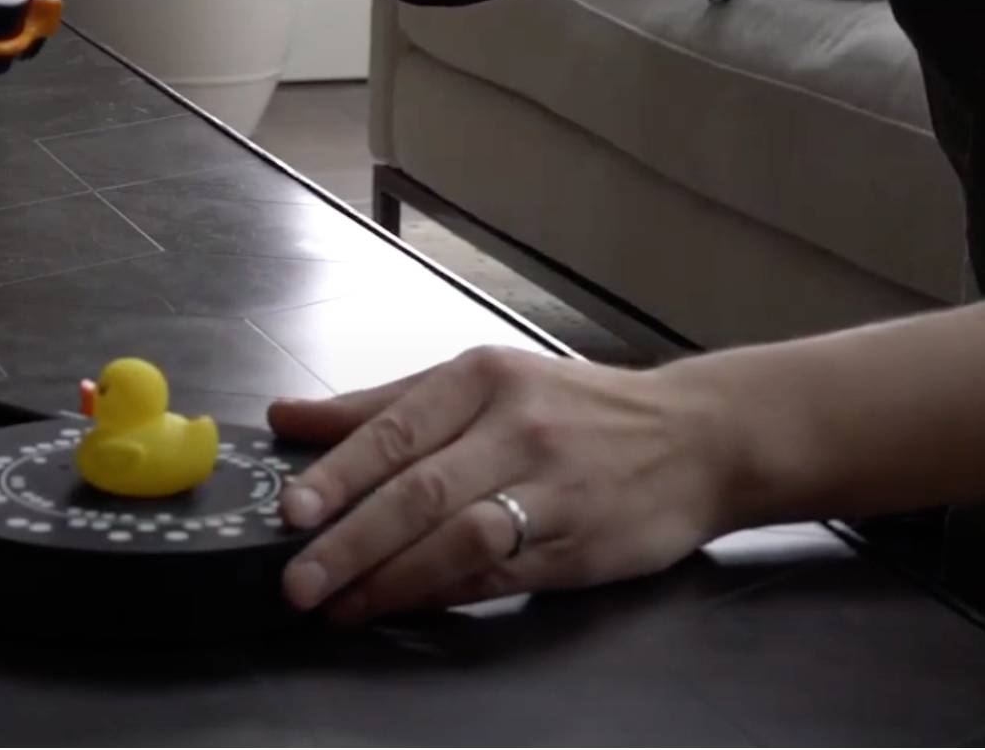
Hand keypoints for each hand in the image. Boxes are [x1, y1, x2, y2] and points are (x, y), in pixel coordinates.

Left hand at [266, 346, 731, 624]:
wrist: (699, 438)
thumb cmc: (572, 408)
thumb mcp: (480, 383)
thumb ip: (381, 406)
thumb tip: (286, 417)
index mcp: (484, 378)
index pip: (396, 429)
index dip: (338, 474)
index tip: (289, 510)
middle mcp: (518, 429)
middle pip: (421, 491)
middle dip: (351, 541)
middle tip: (299, 579)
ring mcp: (554, 491)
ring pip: (459, 540)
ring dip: (391, 580)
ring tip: (338, 604)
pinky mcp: (579, 548)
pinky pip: (496, 576)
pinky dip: (440, 594)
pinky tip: (398, 605)